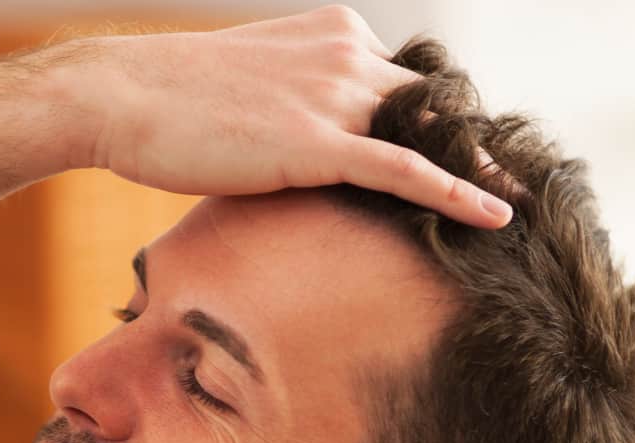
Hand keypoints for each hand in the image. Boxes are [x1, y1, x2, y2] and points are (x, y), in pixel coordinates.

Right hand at [68, 5, 512, 227]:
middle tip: (509, 180)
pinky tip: (496, 217)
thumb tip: (295, 144)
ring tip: (516, 203)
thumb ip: (291, 102)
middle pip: (432, 104)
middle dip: (469, 143)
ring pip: (429, 134)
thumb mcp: (246, 84)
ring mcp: (334, 94)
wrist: (118, 96)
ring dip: (474, 170)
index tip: (463, 150)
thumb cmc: (165, 101)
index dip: (433, 122)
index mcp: (333, 32)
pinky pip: (404, 171)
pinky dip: (456, 194)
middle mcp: (346, 52)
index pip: (405, 80)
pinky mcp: (316, 142)